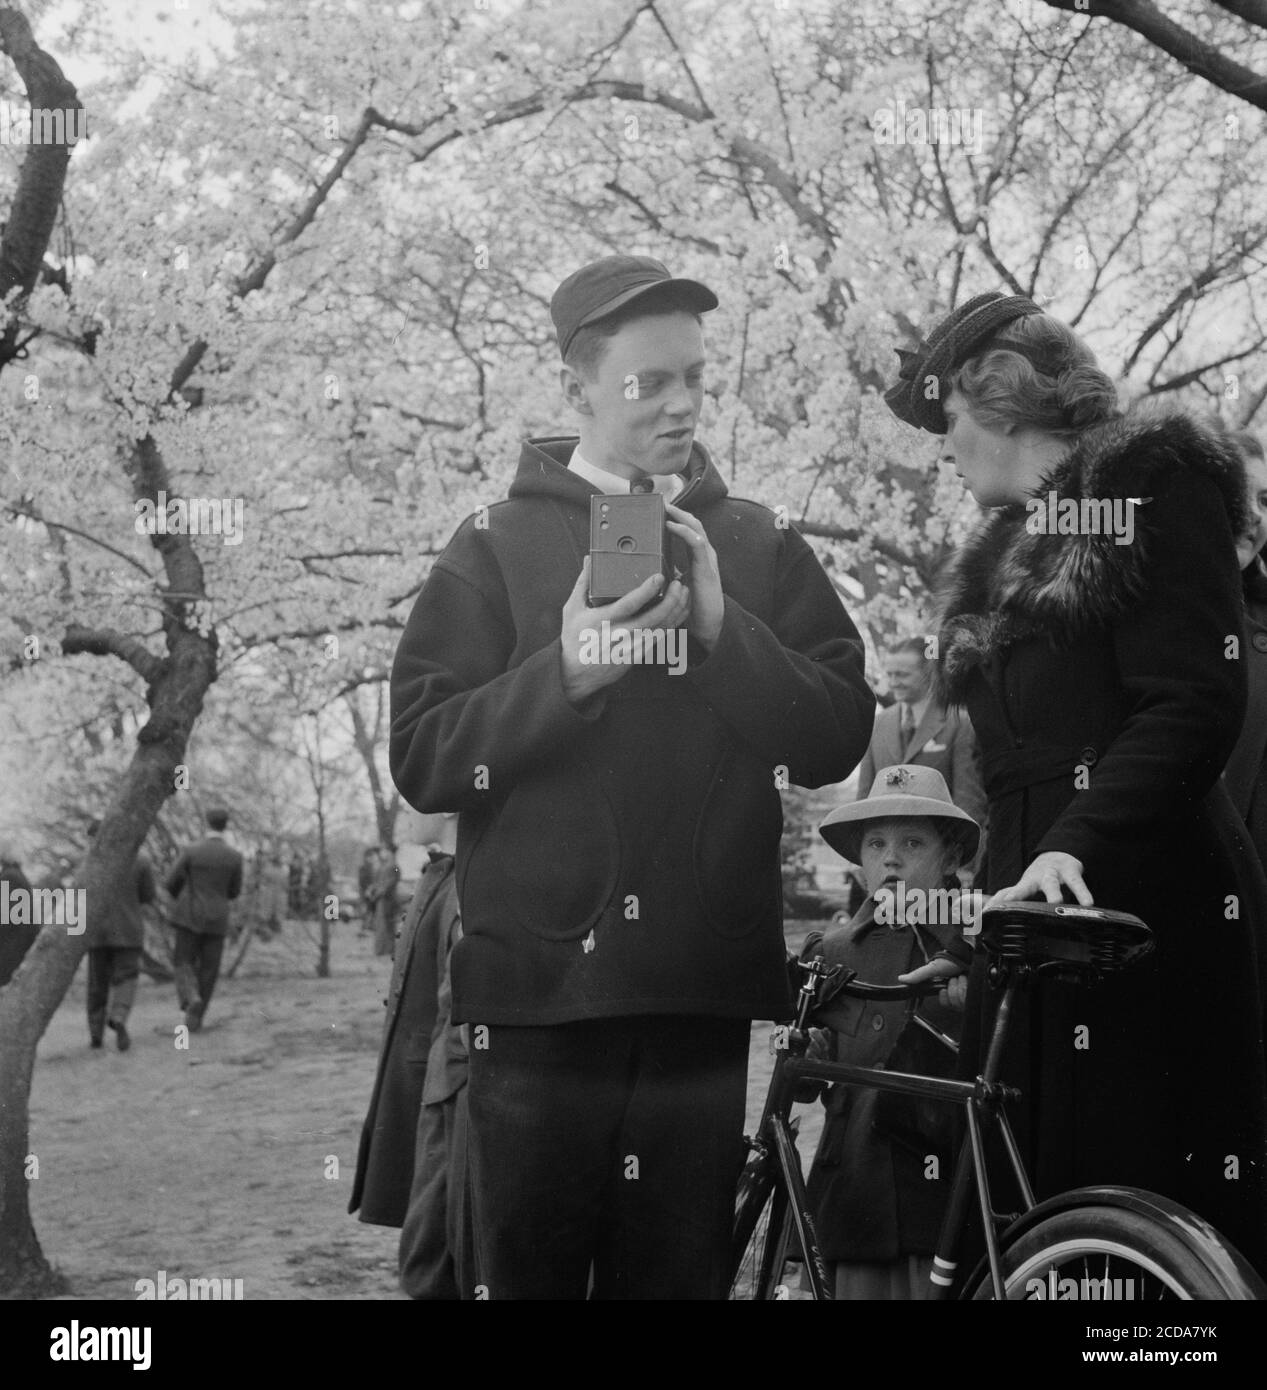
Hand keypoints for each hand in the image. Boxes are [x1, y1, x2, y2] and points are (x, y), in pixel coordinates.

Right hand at [559, 558, 691, 704]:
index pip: (629, 605)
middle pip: (651, 619)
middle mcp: (618, 635)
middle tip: (678, 584)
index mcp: (602, 621)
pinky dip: (671, 625)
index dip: (646, 591)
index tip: (659, 577)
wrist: (575, 674)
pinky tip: (678, 612)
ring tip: (683, 594)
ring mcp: (629, 648)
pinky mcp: (636, 656)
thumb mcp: (572, 609)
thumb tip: (589, 559)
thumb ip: (583, 583)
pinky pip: (658, 640)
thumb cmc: (573, 638)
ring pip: (659, 630)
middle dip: (669, 601)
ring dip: (675, 612)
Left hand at [665, 503, 723, 649]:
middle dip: (677, 510)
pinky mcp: (706, 567)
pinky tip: (672, 525)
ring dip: (680, 515)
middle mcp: (704, 553)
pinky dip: (684, 531)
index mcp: (697, 555)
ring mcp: (707, 558)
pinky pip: (696, 542)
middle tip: (660, 500)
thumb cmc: (693, 605)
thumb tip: (651, 566)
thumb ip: (669, 571)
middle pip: (692, 522)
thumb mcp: (678, 583)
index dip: (676, 516)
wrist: (709, 623)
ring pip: (696, 527)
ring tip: (666, 506)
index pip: (687, 528)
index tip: (660, 507)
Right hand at [898, 956, 967, 1009]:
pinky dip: (967, 988)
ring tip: (960, 977)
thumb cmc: (950, 960)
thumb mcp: (933, 968)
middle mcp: (958, 994)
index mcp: (946, 991)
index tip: (943, 989)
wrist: (967, 954)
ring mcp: (968, 994)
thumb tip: (901, 979)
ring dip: (960, 987)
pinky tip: (967, 980)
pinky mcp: (975, 994)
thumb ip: (918, 975)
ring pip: (963, 1002)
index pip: (946, 1004)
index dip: (945, 998)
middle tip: (953, 979)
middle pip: (955, 1005)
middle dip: (953, 990)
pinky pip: (971, 999)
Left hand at [991, 851, 1091, 905]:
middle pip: (1024, 887)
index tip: (985, 915)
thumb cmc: (1039, 878)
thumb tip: (987, 916)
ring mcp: (1052, 873)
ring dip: (1053, 894)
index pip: (1005, 894)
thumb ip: (1011, 900)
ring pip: (1051, 884)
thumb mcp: (1025, 887)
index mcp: (1023, 885)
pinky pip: (1077, 883)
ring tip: (1056, 904)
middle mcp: (1035, 878)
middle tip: (1009, 905)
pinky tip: (1088, 903)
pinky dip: (1083, 893)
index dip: (995, 904)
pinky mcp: (1071, 871)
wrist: (1059, 854)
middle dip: (1017, 895)